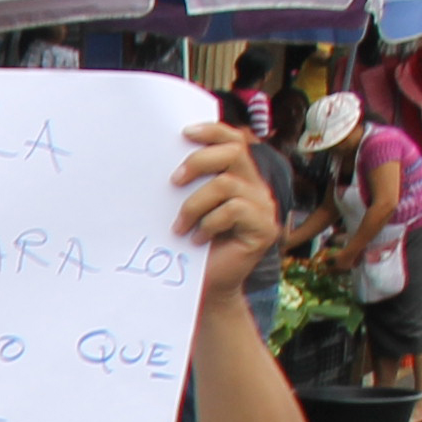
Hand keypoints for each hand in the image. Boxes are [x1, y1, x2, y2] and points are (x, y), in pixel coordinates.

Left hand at [172, 118, 280, 301]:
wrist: (205, 290)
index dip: (212, 131)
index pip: (233, 141)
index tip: (184, 132)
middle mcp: (255, 187)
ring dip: (195, 204)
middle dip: (200, 161)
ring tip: (179, 227)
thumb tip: (157, 160)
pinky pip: (234, 210)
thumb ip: (186, 187)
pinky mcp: (264, 228)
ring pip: (228, 184)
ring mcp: (263, 207)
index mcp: (238, 177)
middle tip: (173, 181)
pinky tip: (198, 240)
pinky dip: (209, 223)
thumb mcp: (185, 211)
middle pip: (234, 153)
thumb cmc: (190, 250)